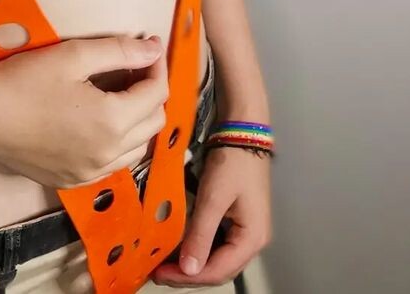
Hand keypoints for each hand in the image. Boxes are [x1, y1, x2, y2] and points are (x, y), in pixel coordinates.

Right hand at [0, 34, 170, 189]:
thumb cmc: (25, 79)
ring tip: (121, 94)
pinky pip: (114, 165)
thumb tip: (155, 48)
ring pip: (138, 149)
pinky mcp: (74, 181)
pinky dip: (120, 144)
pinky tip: (101, 123)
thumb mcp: (74, 55)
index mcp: (112, 122)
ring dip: (139, 121)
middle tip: (135, 68)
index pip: (156, 94)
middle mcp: (108, 155)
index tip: (149, 47)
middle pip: (153, 123)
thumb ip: (120, 51)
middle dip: (152, 92)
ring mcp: (91, 173)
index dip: (156, 66)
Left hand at [150, 145, 271, 286]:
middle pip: (218, 269)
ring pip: (216, 259)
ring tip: (164, 264)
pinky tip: (179, 247)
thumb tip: (188, 269)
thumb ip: (200, 234)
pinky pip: (215, 244)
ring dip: (191, 263)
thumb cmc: (232, 162)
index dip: (188, 277)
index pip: (218, 271)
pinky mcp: (236, 221)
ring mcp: (244, 232)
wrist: (243, 132)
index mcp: (252, 239)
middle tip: (158, 273)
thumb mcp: (214, 197)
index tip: (161, 275)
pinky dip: (197, 248)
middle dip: (188, 274)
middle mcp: (252, 242)